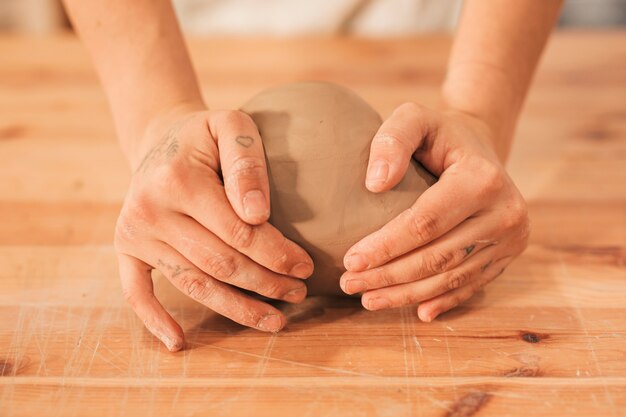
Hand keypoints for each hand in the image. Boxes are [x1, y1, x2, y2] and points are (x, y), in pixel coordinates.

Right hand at [114, 105, 313, 350]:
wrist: (160, 138)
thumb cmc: (206, 135)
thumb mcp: (232, 125)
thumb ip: (248, 162)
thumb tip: (258, 214)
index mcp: (178, 179)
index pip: (238, 232)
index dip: (277, 255)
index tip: (306, 267)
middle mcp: (150, 210)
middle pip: (219, 263)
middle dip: (266, 284)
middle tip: (298, 294)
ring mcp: (134, 232)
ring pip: (192, 283)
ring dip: (236, 308)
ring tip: (274, 321)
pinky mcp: (125, 247)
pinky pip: (136, 291)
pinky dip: (155, 320)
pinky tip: (179, 342)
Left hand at [339, 102, 529, 320]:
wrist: (481, 146)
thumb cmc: (440, 133)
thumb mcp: (414, 118)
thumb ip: (392, 140)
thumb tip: (375, 184)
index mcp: (481, 179)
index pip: (424, 223)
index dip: (385, 246)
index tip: (350, 261)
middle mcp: (504, 212)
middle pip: (437, 257)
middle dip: (389, 276)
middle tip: (350, 285)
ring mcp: (511, 237)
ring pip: (452, 277)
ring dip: (408, 294)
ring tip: (369, 299)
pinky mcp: (509, 253)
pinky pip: (472, 284)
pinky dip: (443, 300)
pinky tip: (418, 312)